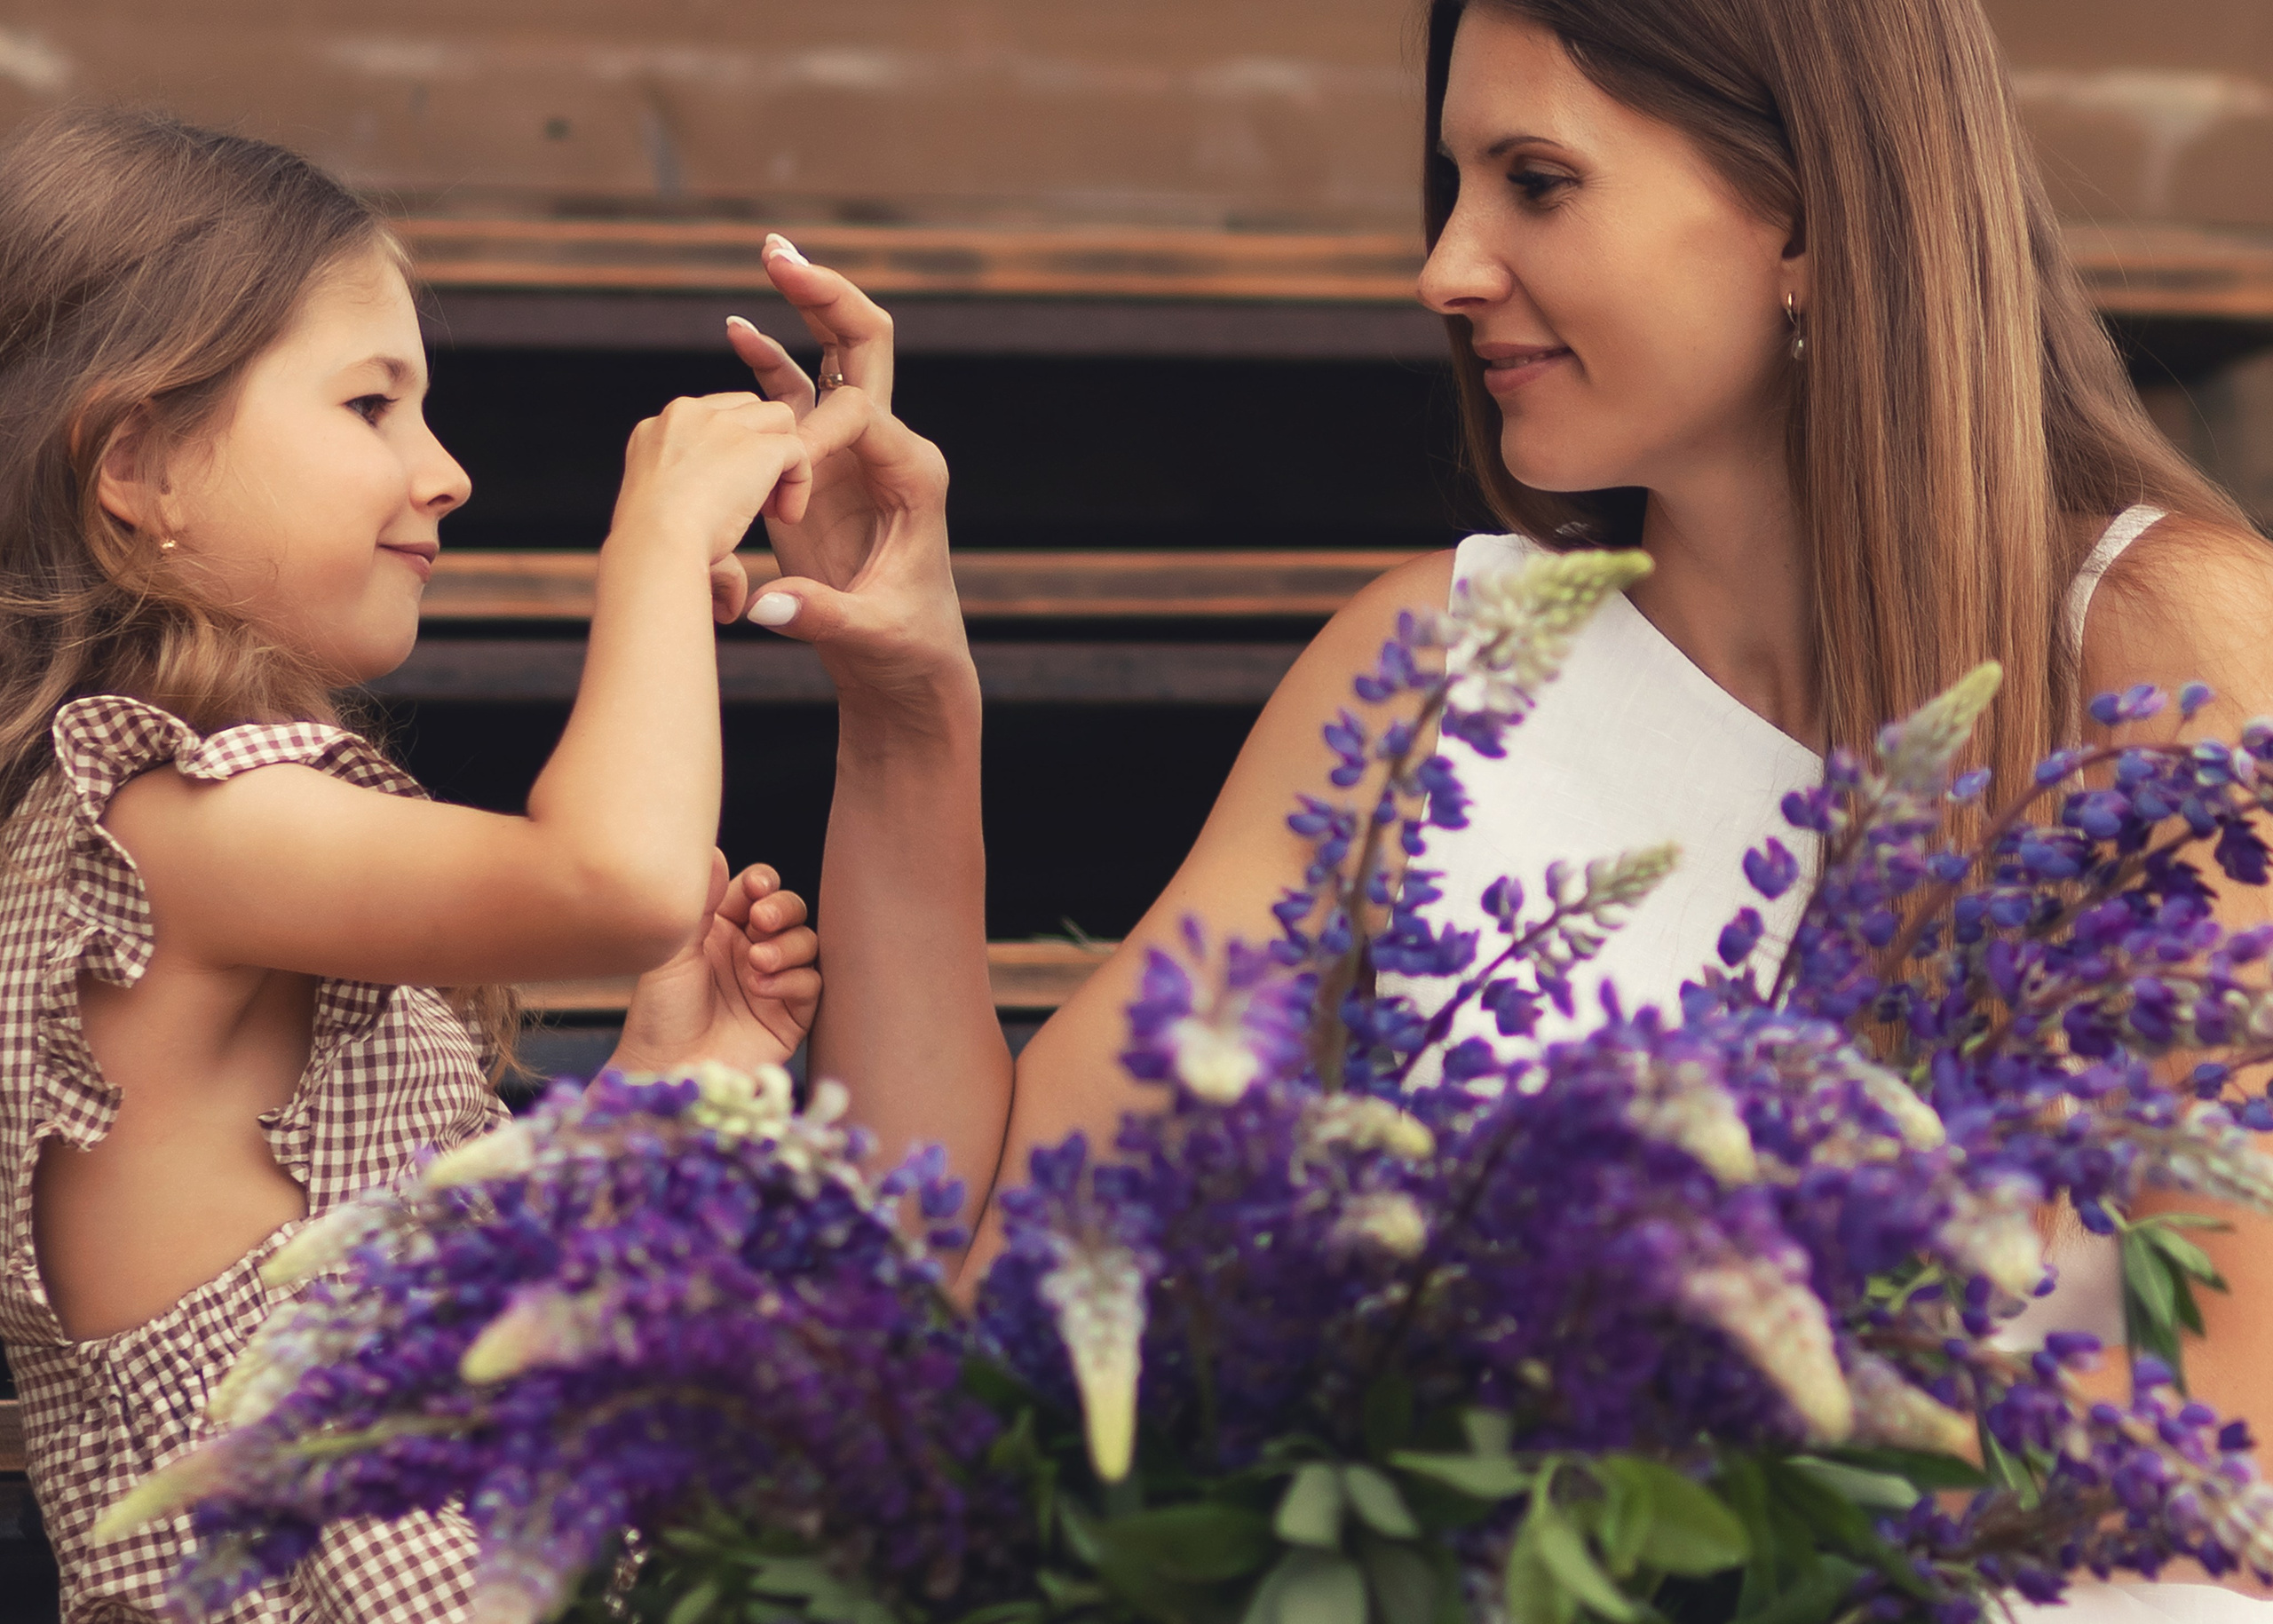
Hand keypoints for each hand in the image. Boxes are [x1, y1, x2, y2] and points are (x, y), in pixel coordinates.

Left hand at [606, 853, 819, 1074]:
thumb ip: (698, 903)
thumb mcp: (673, 950)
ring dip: (787, 946)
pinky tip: (763, 989)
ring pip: (808, 943)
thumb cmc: (660, 1013)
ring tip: (755, 964)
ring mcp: (775, 981)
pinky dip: (793, 980)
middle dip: (783, 909)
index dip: (763, 883)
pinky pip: (812, 984)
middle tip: (761, 921)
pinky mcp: (791, 1016)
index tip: (756, 887)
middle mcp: (752, 950)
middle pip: (790, 910)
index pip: (756, 891)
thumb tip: (713, 851)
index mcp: (722, 928)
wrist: (668, 1069)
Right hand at [609, 391, 829, 624]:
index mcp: (656, 432)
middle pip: (746, 410)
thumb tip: (729, 604)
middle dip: (760, 451)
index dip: (732, 454)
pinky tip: (785, 518)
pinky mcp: (755, 445)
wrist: (652, 549)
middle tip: (756, 506)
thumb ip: (706, 550)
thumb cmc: (652, 559)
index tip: (729, 500)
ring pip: (777, 421)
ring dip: (783, 463)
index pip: (710, 420)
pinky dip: (800, 484)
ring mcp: (721, 425)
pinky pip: (797, 449)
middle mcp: (685, 416)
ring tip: (772, 512)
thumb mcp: (668, 540)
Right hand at [723, 237, 973, 715]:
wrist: (907, 666)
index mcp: (913, 473)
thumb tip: (762, 608)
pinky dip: (772, 358)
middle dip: (825, 297)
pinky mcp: (828, 465)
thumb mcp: (866, 635)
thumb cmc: (902, 649)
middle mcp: (891, 447)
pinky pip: (801, 395)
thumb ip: (817, 617)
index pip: (860, 412)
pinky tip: (738, 326)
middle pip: (864, 347)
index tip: (783, 473)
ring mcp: (858, 450)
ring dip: (803, 306)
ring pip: (833, 359)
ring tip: (770, 252)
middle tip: (779, 252)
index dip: (813, 428)